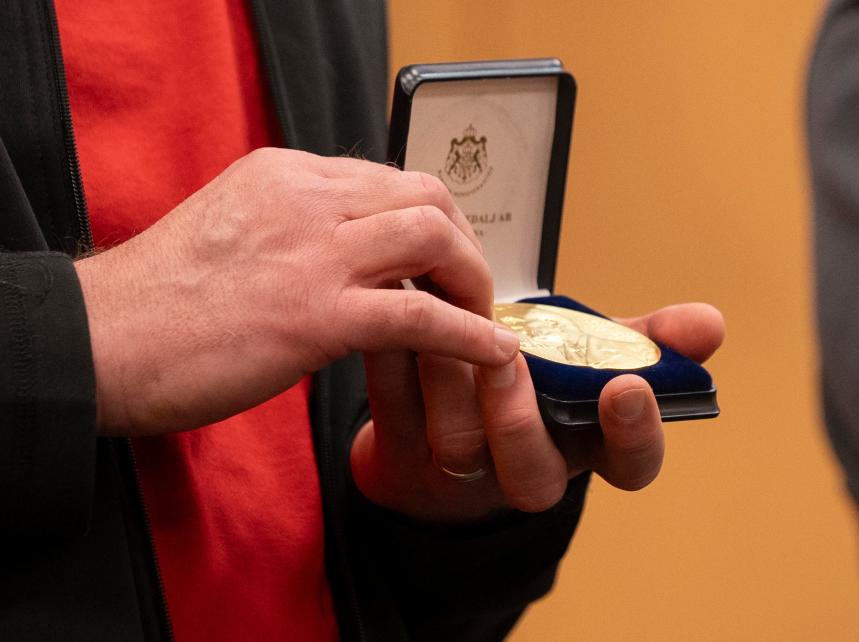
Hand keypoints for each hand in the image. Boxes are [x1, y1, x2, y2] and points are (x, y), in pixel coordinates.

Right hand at [74, 148, 517, 435]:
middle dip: (465, 242)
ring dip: (474, 280)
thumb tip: (350, 259)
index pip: (388, 178)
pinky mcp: (316, 314)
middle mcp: (307, 198)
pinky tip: (494, 354)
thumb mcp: (235, 234)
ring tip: (485, 318)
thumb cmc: (158, 301)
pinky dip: (469, 334)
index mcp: (285, 174)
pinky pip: (420, 316)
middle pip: (426, 196)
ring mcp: (314, 253)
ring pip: (433, 238)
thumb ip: (294, 230)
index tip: (445, 258)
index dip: (431, 219)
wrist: (99, 341)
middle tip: (473, 287)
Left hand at [351, 302, 723, 523]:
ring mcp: (461, 469)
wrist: (442, 419)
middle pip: (533, 475)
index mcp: (585, 446)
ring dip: (449, 375)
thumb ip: (647, 340)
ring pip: (457, 441)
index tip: (628, 386)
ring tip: (439, 313)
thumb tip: (711, 323)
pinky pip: (394, 407)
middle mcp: (526, 469)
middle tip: (510, 356)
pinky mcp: (400, 451)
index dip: (634, 434)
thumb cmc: (532, 382)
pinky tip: (397, 312)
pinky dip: (396, 356)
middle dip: (520, 415)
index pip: (630, 465)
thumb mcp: (592, 357)